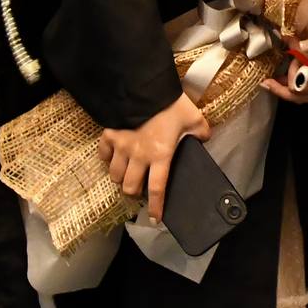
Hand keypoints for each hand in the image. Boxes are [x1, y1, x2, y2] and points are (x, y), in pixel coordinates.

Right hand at [98, 93, 209, 222]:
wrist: (144, 86)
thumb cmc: (170, 103)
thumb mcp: (193, 117)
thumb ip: (200, 131)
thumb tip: (204, 139)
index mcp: (160, 155)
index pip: (157, 189)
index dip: (156, 207)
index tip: (155, 220)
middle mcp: (138, 156)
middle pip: (130, 187)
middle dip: (134, 193)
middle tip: (140, 190)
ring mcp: (121, 147)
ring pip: (115, 175)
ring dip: (121, 179)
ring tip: (127, 176)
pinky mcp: (109, 135)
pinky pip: (103, 155)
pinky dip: (107, 159)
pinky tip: (113, 157)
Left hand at [263, 25, 307, 102]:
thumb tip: (298, 43)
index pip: (304, 64)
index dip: (292, 48)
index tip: (285, 35)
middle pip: (297, 91)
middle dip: (284, 76)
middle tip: (279, 60)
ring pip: (301, 98)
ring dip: (283, 90)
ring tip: (268, 83)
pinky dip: (294, 91)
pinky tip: (284, 83)